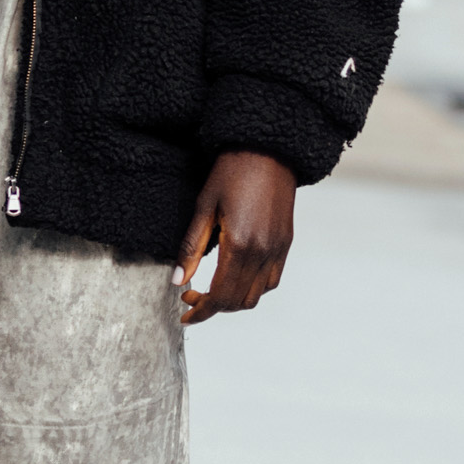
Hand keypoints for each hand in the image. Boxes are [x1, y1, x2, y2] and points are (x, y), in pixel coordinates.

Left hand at [173, 152, 294, 324]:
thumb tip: (177, 281)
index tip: (185, 313)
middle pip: (238, 301)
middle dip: (213, 307)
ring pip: (256, 296)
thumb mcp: (204, 207)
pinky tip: (235, 277)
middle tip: (191, 296)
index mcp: (239, 244)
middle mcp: (263, 252)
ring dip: (232, 300)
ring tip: (211, 289)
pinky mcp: (285, 243)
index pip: (220, 296)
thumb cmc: (232, 172)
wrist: (267, 149)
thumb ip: (191, 248)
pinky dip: (253, 288)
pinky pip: (271, 280)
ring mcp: (278, 249)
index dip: (201, 311)